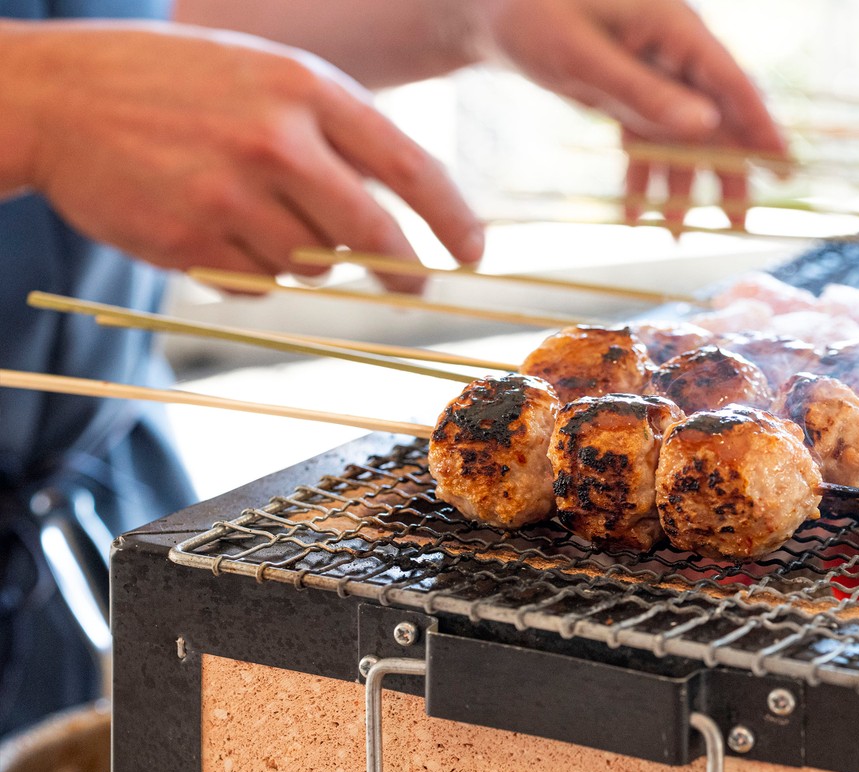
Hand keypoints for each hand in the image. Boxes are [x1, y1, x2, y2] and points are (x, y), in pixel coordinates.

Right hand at [0, 21, 483, 292]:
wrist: (61, 96)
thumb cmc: (181, 86)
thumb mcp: (269, 78)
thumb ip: (339, 132)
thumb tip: (407, 203)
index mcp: (307, 91)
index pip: (412, 168)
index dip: (453, 219)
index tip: (474, 253)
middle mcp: (277, 143)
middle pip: (373, 235)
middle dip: (401, 269)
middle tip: (412, 283)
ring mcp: (233, 196)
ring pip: (312, 266)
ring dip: (305, 257)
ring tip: (254, 209)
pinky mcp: (193, 243)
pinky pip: (258, 283)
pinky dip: (253, 268)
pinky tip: (214, 224)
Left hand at [480, 0, 788, 231]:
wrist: (491, 8)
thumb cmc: (534, 12)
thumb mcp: (584, 57)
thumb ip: (644, 93)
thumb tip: (706, 128)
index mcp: (674, 27)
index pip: (731, 83)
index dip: (760, 128)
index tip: (783, 169)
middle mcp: (673, 50)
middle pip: (716, 116)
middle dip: (726, 173)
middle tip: (739, 225)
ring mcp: (653, 72)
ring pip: (682, 136)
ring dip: (680, 186)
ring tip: (677, 235)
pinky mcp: (628, 91)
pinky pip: (646, 139)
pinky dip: (642, 177)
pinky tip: (636, 215)